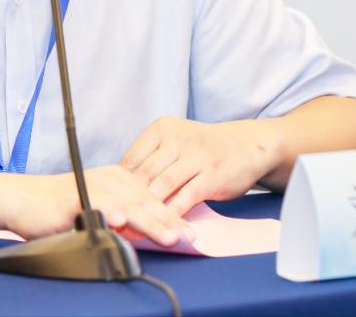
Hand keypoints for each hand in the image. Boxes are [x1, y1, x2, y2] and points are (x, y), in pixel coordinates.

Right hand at [1, 165, 194, 247]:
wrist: (23, 200)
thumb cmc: (60, 208)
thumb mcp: (99, 210)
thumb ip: (122, 218)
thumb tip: (145, 233)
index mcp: (118, 179)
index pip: (152, 199)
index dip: (172, 216)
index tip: (192, 233)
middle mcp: (109, 179)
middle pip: (146, 201)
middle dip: (170, 221)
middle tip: (190, 237)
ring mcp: (93, 186)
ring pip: (128, 205)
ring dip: (150, 222)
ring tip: (170, 237)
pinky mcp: (74, 196)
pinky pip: (96, 205)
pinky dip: (111, 214)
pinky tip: (122, 223)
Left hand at [121, 117, 278, 216]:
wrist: (245, 145)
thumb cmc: (201, 148)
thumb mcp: (174, 141)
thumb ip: (151, 159)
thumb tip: (121, 189)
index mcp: (162, 129)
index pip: (131, 158)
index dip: (118, 184)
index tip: (110, 203)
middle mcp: (178, 140)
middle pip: (145, 174)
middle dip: (130, 199)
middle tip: (117, 219)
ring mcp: (197, 157)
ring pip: (163, 186)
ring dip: (148, 208)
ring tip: (136, 226)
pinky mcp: (212, 176)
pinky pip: (186, 198)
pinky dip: (172, 214)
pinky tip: (163, 226)